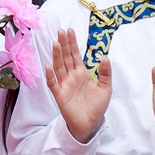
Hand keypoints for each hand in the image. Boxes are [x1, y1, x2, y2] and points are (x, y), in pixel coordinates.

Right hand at [44, 26, 110, 142]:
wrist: (90, 123)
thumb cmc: (96, 106)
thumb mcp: (106, 88)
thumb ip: (106, 73)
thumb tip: (105, 57)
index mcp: (81, 73)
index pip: (75, 55)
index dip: (72, 43)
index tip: (69, 30)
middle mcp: (71, 76)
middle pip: (65, 57)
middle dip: (63, 44)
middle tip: (60, 31)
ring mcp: (64, 85)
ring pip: (59, 67)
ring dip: (57, 56)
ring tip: (56, 43)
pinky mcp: (60, 95)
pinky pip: (53, 84)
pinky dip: (50, 76)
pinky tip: (48, 67)